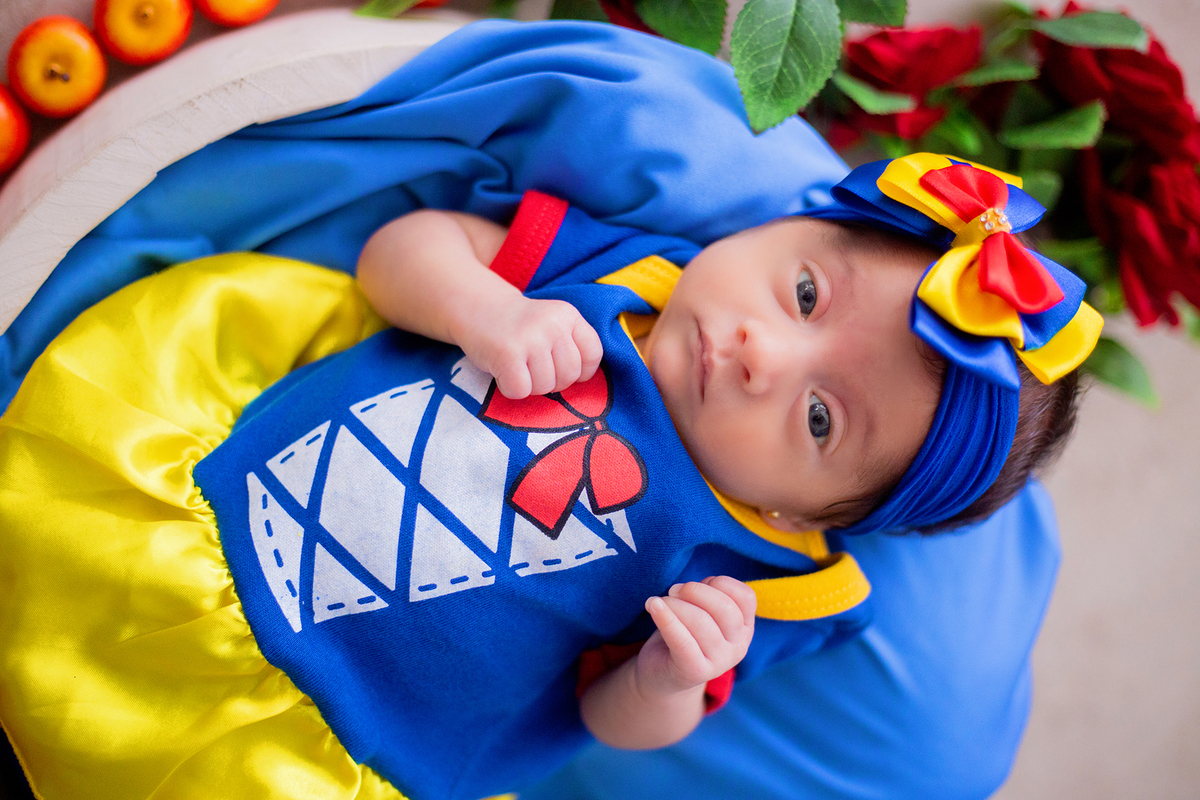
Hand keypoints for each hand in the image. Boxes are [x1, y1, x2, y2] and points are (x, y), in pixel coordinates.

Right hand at [454, 294, 602, 398]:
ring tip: (518, 368)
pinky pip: (521, 391)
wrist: (477, 306)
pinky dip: (511, 389)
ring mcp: (530, 338)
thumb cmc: (519, 326)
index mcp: (568, 315)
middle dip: (552, 382)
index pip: (593, 354)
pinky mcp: (507, 354)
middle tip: (533, 370)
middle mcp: (552, 324)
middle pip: (569, 375)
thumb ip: (571, 345)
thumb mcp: (552, 323)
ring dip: (530, 386)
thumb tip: (583, 383)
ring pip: (545, 386)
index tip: (562, 369)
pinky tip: (503, 373)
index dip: (581, 371)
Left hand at [636, 576, 755, 698]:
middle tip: (672, 591)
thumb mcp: (701, 610)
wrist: (662, 674)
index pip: (745, 597)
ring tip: (657, 603)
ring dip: (675, 605)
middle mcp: (738, 647)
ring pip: (701, 622)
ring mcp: (719, 663)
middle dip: (695, 591)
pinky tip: (652, 605)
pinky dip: (666, 619)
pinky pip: (682, 641)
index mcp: (744, 628)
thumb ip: (705, 595)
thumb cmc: (683, 633)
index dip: (719, 583)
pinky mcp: (694, 672)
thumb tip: (691, 588)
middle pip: (725, 609)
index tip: (696, 584)